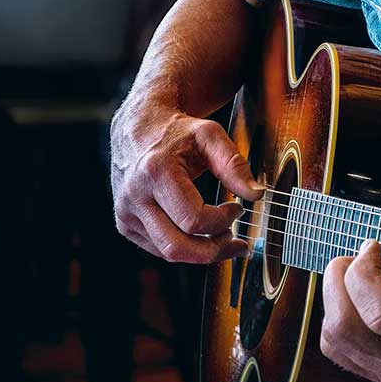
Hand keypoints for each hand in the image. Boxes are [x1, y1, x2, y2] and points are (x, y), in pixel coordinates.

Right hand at [110, 97, 262, 262]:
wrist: (138, 128)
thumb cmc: (177, 132)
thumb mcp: (210, 136)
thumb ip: (234, 165)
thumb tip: (256, 194)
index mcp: (155, 172)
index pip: (194, 219)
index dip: (223, 220)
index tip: (238, 208)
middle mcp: (134, 196)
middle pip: (176, 246)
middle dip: (213, 251)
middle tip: (236, 242)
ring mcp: (126, 212)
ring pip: (167, 253)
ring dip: (200, 253)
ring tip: (223, 238)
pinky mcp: (124, 223)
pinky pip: (157, 248)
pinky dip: (183, 247)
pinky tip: (199, 235)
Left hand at [320, 184, 380, 381]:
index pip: (379, 310)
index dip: (363, 269)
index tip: (377, 246)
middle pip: (343, 328)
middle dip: (338, 280)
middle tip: (363, 258)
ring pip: (338, 345)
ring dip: (340, 302)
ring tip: (370, 281)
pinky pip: (352, 357)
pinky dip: (349, 322)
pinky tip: (378, 304)